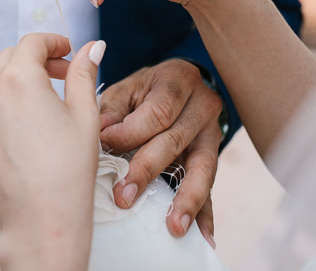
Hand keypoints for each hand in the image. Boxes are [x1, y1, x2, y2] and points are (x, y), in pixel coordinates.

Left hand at [0, 33, 104, 270]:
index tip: (66, 53)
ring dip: (1, 78)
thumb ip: (84, 73)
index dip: (54, 43)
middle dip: (33, 61)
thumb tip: (92, 47)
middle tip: (56, 77)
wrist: (40, 218)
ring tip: (23, 96)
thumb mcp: (85, 114)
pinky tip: (4, 128)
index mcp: (21, 78)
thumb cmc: (69, 168)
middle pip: (7, 57)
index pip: (33, 42)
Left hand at [99, 59, 221, 244]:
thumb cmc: (145, 90)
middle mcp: (203, 105)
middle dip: (148, 170)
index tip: (105, 146)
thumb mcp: (126, 88)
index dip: (130, 132)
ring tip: (174, 226)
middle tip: (125, 196)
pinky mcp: (213, 157)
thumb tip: (101, 133)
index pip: (158, 110)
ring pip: (202, 167)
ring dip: (186, 199)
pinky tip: (202, 236)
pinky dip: (206, 213)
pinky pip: (211, 186)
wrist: (176, 86)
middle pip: (175, 140)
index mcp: (178, 79)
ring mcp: (212, 133)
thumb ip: (112, 108)